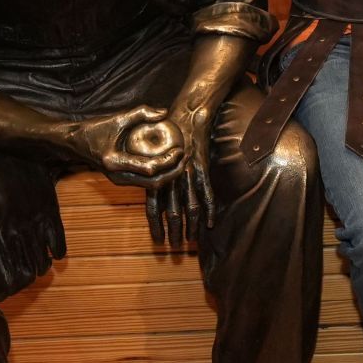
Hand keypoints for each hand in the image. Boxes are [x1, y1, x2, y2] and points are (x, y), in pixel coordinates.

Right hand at [73, 106, 182, 185]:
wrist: (75, 143)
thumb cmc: (95, 129)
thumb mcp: (117, 118)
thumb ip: (141, 112)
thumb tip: (165, 112)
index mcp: (114, 162)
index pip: (149, 168)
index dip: (169, 161)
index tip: (181, 149)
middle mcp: (117, 176)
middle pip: (154, 183)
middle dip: (174, 173)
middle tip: (186, 158)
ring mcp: (119, 181)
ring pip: (151, 186)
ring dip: (169, 176)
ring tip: (181, 161)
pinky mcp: (122, 180)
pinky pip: (145, 182)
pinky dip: (160, 175)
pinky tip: (169, 163)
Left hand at [145, 103, 218, 247]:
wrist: (187, 114)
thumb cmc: (170, 133)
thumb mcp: (156, 154)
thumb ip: (157, 175)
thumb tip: (157, 194)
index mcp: (156, 175)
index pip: (153, 208)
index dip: (155, 226)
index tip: (157, 242)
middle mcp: (170, 178)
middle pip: (171, 213)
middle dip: (173, 233)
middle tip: (174, 248)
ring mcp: (187, 174)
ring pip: (189, 207)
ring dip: (190, 227)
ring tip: (190, 241)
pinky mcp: (202, 168)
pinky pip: (207, 193)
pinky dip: (209, 210)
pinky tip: (210, 223)